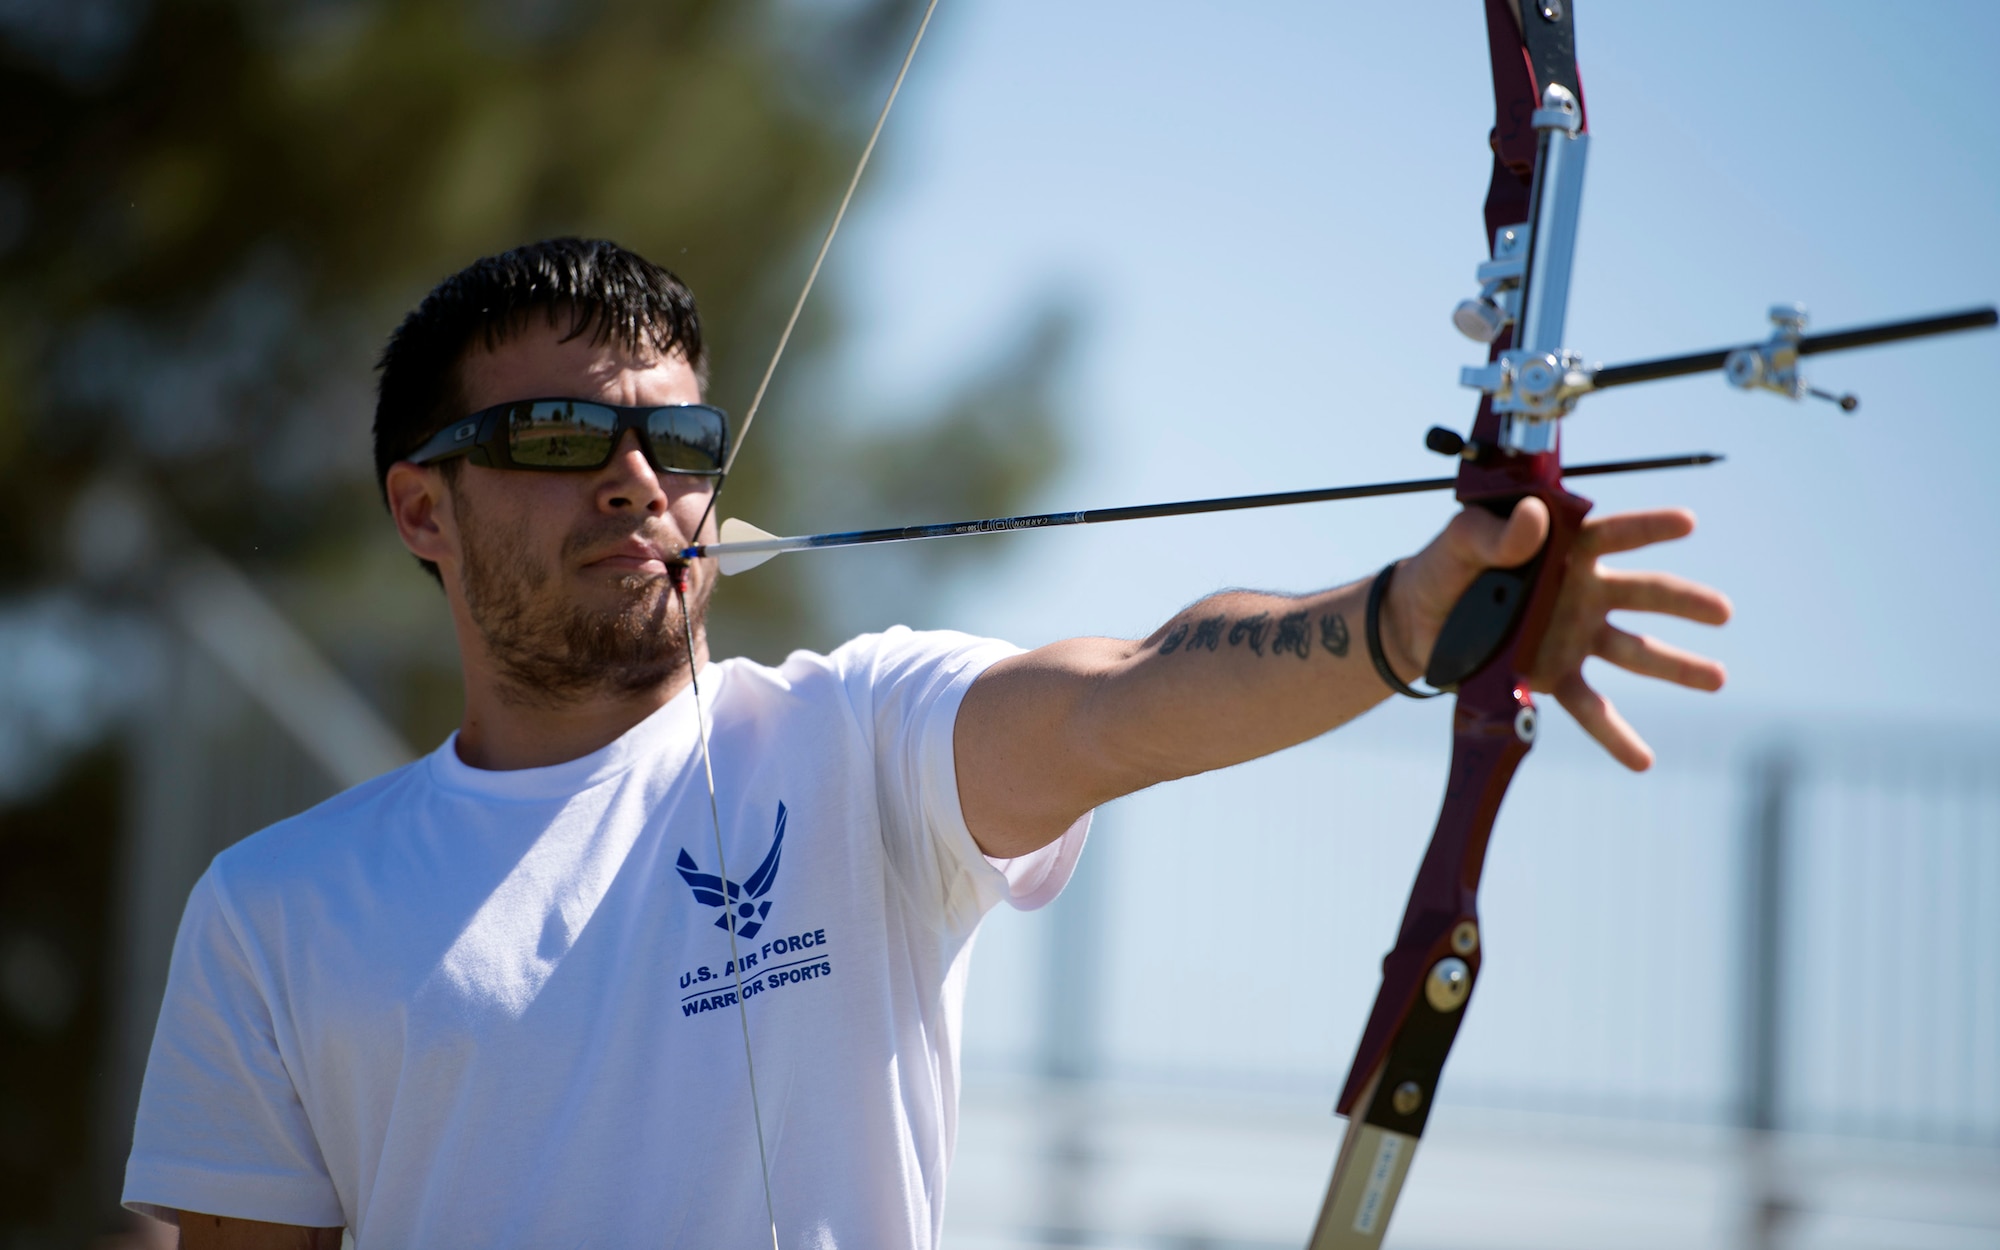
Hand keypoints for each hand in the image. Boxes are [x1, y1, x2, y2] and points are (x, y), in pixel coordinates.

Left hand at [1386, 499, 1730, 769]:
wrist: (1414, 622)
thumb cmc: (1443, 570)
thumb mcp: (1460, 543)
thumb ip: (1495, 532)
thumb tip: (1535, 517)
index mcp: (1563, 551)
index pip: (1612, 535)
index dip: (1648, 527)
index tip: (1687, 523)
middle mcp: (1581, 593)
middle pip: (1643, 594)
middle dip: (1685, 602)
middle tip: (1722, 612)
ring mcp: (1573, 637)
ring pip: (1634, 653)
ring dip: (1677, 667)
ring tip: (1717, 679)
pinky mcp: (1554, 677)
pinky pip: (1591, 708)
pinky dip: (1617, 735)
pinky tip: (1644, 760)